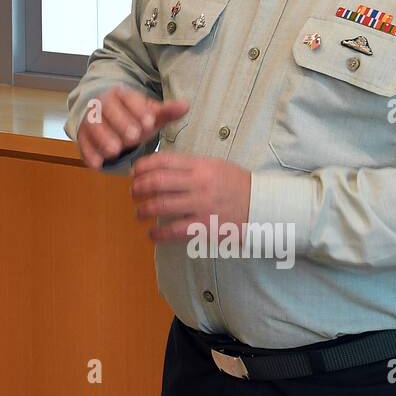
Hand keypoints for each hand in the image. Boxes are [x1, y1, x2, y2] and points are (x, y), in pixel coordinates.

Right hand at [75, 86, 189, 169]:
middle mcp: (102, 103)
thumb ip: (167, 112)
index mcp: (121, 94)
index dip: (138, 109)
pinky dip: (89, 153)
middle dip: (121, 122)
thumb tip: (186, 106)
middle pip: (108, 110)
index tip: (150, 122)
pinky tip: (98, 164)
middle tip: (134, 137)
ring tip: (116, 150)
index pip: (129, 98)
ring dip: (103, 137)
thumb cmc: (133, 118)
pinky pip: (83, 143)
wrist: (107, 120)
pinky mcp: (82, 136)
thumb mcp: (150, 115)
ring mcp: (90, 119)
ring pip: (93, 125)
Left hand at [130, 152, 251, 242]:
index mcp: (200, 165)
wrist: (262, 206)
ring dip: (144, 211)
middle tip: (133, 193)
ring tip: (139, 214)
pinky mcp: (205, 226)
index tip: (134, 172)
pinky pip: (175, 230)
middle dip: (139, 188)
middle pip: (157, 182)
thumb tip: (160, 168)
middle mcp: (198, 183)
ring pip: (161, 206)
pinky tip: (152, 234)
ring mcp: (201, 205)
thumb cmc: (236, 185)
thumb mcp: (215, 166)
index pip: (164, 160)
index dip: (143, 166)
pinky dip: (159, 233)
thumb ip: (189, 166)